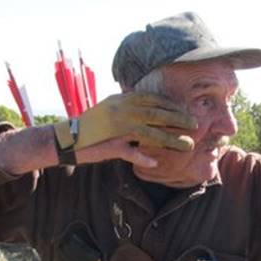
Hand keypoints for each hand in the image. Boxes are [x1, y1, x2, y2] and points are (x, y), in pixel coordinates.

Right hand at [67, 93, 194, 150]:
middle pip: (155, 114)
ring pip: (148, 133)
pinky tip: (155, 162)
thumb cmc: (89, 126)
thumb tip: (141, 98)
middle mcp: (120, 111)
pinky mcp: (109, 146)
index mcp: (121, 101)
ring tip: (185, 145)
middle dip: (177, 119)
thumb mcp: (108, 108)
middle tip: (194, 124)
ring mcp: (115, 129)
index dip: (170, 105)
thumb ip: (125, 103)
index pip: (151, 99)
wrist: (65, 139)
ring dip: (169, 140)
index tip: (185, 110)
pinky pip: (129, 152)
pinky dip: (142, 158)